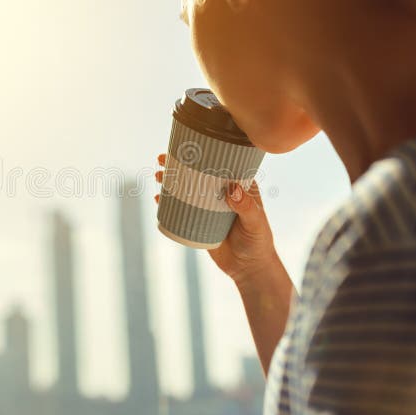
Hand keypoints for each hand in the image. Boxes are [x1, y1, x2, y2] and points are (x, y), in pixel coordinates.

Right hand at [155, 153, 276, 286]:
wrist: (248, 269)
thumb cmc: (258, 243)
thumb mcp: (255, 223)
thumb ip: (246, 207)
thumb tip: (232, 189)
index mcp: (238, 185)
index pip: (219, 162)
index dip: (202, 152)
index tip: (185, 145)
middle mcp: (221, 193)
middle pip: (198, 173)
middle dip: (178, 164)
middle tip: (161, 160)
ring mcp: (208, 207)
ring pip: (187, 189)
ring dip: (171, 181)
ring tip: (157, 177)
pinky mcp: (198, 222)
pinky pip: (181, 209)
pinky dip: (168, 203)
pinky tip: (158, 199)